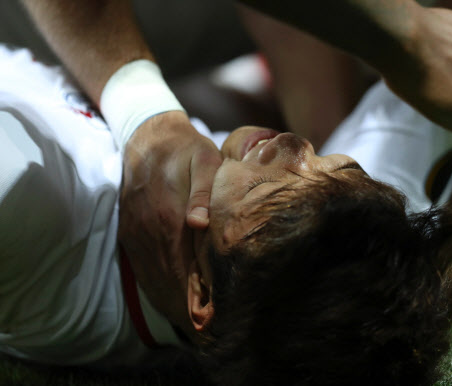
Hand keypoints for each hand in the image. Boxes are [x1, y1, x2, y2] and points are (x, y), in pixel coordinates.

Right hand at [117, 111, 221, 321]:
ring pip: (154, 274)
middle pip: (171, 278)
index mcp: (173, 218)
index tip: (213, 314)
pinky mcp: (130, 230)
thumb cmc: (186, 151)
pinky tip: (167, 297)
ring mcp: (138, 232)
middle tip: (206, 326)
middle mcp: (152, 231)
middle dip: (188, 304)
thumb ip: (204, 192)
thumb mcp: (205, 160)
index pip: (188, 267)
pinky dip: (154, 284)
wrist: (147, 138)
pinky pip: (141, 264)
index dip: (199, 293)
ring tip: (189, 320)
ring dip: (170, 299)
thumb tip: (200, 225)